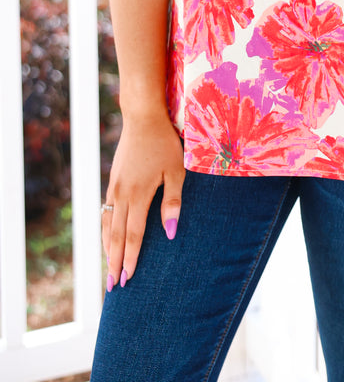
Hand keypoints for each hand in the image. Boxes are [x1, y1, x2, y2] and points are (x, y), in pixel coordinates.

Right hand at [101, 112, 184, 288]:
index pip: (133, 235)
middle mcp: (121, 195)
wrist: (142, 118)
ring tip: (108, 269)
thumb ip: (172, 202)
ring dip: (108, 249)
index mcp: (138, 195)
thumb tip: (170, 233)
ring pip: (108, 225)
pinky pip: (106, 212)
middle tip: (113, 287)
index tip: (128, 279)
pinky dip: (106, 230)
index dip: (130, 258)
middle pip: (116, 236)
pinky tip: (108, 238)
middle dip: (114, 262)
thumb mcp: (176, 171)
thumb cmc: (165, 144)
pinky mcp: (113, 181)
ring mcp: (114, 188)